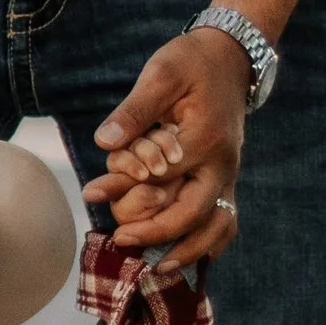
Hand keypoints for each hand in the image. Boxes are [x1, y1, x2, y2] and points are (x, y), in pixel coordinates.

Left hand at [83, 28, 249, 267]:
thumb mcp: (161, 73)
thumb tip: (104, 142)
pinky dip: (209, 243)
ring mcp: (229, 174)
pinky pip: (226, 220)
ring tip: (156, 267)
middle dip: (158, 234)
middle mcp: (223, 163)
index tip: (93, 194)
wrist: (232, 56)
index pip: (165, 175)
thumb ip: (134, 110)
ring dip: (189, 251)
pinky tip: (183, 257)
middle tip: (121, 241)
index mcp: (205, 137)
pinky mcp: (227, 178)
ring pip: (218, 226)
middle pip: (195, 212)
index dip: (127, 188)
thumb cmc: (191, 61)